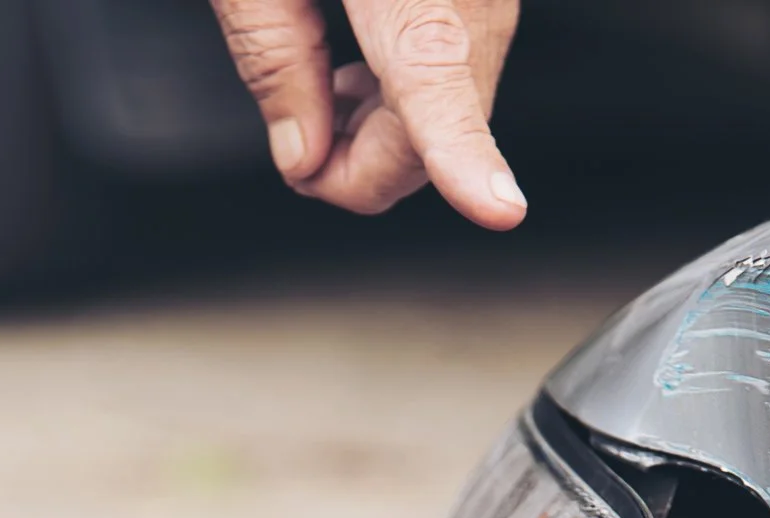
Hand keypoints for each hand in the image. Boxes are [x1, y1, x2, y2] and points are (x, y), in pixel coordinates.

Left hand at [210, 0, 524, 227]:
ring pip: (458, 96)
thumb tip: (302, 155)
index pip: (437, 77)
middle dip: (366, 165)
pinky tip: (358, 59)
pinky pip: (463, 57)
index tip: (498, 209)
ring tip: (320, 82)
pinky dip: (410, 86)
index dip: (467, 154)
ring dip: (387, 127)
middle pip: (442, 117)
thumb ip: (271, 56)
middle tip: (295, 147)